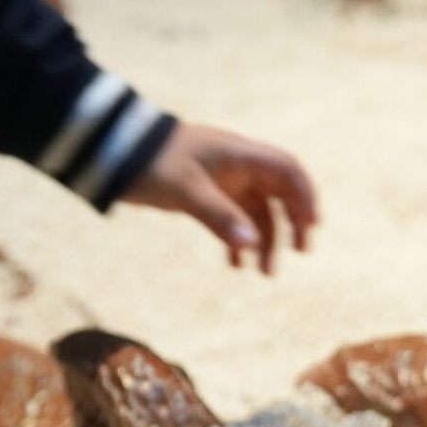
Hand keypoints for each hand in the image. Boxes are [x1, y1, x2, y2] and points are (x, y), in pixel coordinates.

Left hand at [119, 121, 317, 271]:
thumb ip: (219, 216)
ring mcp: (222, 180)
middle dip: (291, 221)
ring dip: (263, 238)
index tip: (312, 226)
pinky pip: (232, 217)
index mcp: (239, 154)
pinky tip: (234, 264)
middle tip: (298, 251)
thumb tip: (253, 246)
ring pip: (255, 210)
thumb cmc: (153, 163)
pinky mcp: (205, 193)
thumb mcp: (186, 190)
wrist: (115, 153)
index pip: (286, 169)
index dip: (305, 194)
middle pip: (279, 191)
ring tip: (262, 273)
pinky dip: (237, 239)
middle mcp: (236, 165)